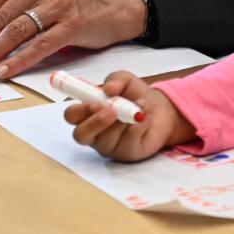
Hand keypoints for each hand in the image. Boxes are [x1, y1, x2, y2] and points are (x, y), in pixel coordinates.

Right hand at [62, 71, 196, 161]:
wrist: (161, 109)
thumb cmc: (135, 95)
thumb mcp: (125, 80)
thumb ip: (115, 79)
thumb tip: (108, 89)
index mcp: (87, 112)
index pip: (71, 115)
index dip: (79, 110)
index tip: (95, 102)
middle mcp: (94, 132)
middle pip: (80, 135)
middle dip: (94, 123)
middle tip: (112, 111)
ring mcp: (109, 146)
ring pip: (106, 139)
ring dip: (123, 120)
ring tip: (139, 107)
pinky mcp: (126, 154)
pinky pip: (127, 143)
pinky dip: (138, 126)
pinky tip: (145, 118)